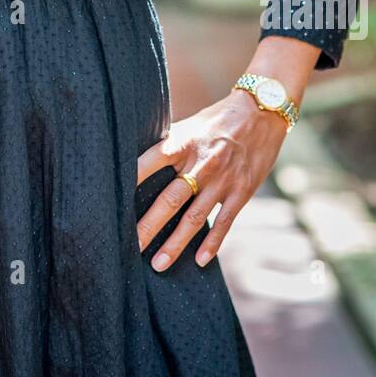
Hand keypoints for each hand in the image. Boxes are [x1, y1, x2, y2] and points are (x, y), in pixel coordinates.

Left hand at [136, 89, 287, 271]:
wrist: (262, 112)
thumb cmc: (217, 119)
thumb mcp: (190, 125)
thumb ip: (168, 144)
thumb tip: (137, 159)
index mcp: (183, 142)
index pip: (151, 161)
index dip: (132, 179)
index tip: (113, 200)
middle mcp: (201, 163)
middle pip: (170, 199)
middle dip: (149, 226)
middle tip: (130, 246)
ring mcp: (222, 180)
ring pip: (194, 218)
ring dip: (175, 244)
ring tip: (158, 264)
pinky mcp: (242, 192)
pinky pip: (224, 223)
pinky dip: (212, 244)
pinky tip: (199, 261)